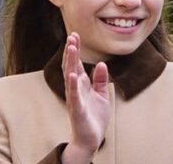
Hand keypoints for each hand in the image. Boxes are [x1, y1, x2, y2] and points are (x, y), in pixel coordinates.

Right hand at [60, 32, 110, 163]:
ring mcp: (75, 99)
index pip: (77, 63)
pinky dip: (73, 85)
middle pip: (72, 66)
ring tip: (70, 48)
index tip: (75, 35)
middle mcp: (76, 89)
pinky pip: (74, 96)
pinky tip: (72, 74)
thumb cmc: (94, 116)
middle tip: (72, 35)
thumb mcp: (102, 94)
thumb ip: (100, 79)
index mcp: (82, 84)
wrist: (91, 138)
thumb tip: (101, 64)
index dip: (75, 50)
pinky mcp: (77, 110)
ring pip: (70, 77)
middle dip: (71, 51)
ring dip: (70, 62)